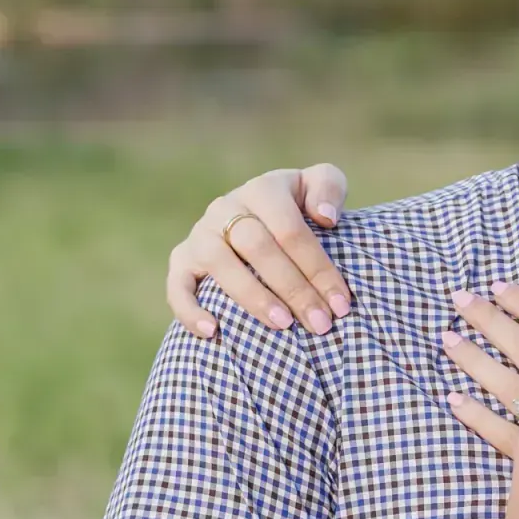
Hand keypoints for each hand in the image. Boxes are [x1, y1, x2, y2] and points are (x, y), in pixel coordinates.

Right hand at [167, 164, 352, 338]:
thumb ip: (328, 187)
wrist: (262, 220)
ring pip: (219, 263)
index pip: (291, 230)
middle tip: (319, 323)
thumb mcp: (318, 186)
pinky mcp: (182, 260)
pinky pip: (177, 285)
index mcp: (263, 189)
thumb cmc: (299, 209)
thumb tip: (325, 218)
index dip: (318, 268)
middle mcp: (226, 207)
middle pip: (257, 247)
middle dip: (293, 289)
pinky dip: (190, 309)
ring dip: (251, 296)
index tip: (341, 305)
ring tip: (282, 324)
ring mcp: (201, 234)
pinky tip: (213, 332)